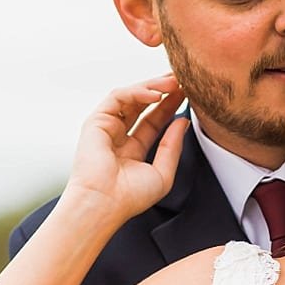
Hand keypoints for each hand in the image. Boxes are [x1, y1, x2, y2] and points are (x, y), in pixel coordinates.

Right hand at [61, 74, 188, 223]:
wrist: (104, 204)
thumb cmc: (128, 198)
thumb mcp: (162, 173)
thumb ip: (173, 147)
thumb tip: (183, 122)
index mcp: (131, 151)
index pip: (153, 121)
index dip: (170, 106)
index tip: (188, 94)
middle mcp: (117, 137)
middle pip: (142, 105)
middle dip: (163, 91)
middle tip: (183, 80)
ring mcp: (106, 127)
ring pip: (130, 97)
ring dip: (152, 86)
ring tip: (173, 83)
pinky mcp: (96, 121)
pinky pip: (118, 97)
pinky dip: (137, 91)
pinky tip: (155, 93)